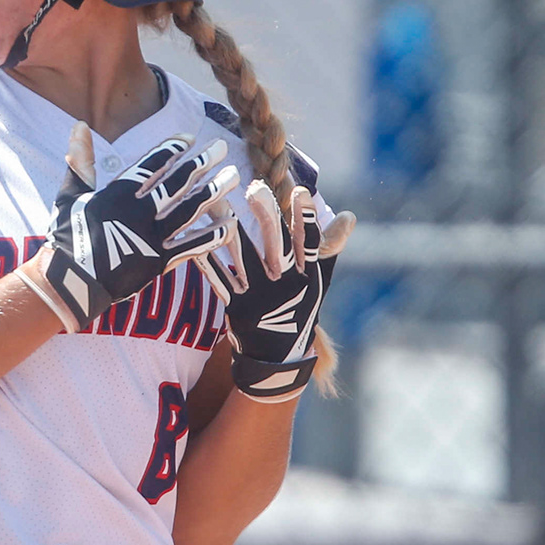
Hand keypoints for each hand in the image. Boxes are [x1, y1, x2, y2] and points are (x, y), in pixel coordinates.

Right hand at [20, 123, 237, 331]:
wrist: (70, 282)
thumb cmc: (66, 238)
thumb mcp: (69, 196)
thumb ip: (81, 161)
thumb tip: (79, 126)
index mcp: (117, 195)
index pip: (151, 165)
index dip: (172, 149)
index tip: (189, 138)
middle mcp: (139, 213)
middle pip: (177, 183)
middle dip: (201, 163)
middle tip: (221, 148)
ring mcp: (151, 238)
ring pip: (190, 210)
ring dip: (214, 192)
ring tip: (233, 176)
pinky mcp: (158, 262)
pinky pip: (192, 246)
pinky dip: (212, 235)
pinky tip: (231, 224)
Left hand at [194, 181, 355, 401]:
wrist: (277, 357)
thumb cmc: (298, 308)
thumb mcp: (318, 281)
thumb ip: (328, 248)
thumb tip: (350, 216)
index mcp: (307, 276)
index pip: (309, 243)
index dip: (305, 218)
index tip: (300, 191)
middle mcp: (285, 285)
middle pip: (276, 246)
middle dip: (267, 216)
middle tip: (254, 188)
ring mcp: (260, 297)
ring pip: (243, 258)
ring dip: (228, 229)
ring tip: (216, 203)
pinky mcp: (236, 307)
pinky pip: (219, 280)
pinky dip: (206, 260)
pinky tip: (194, 239)